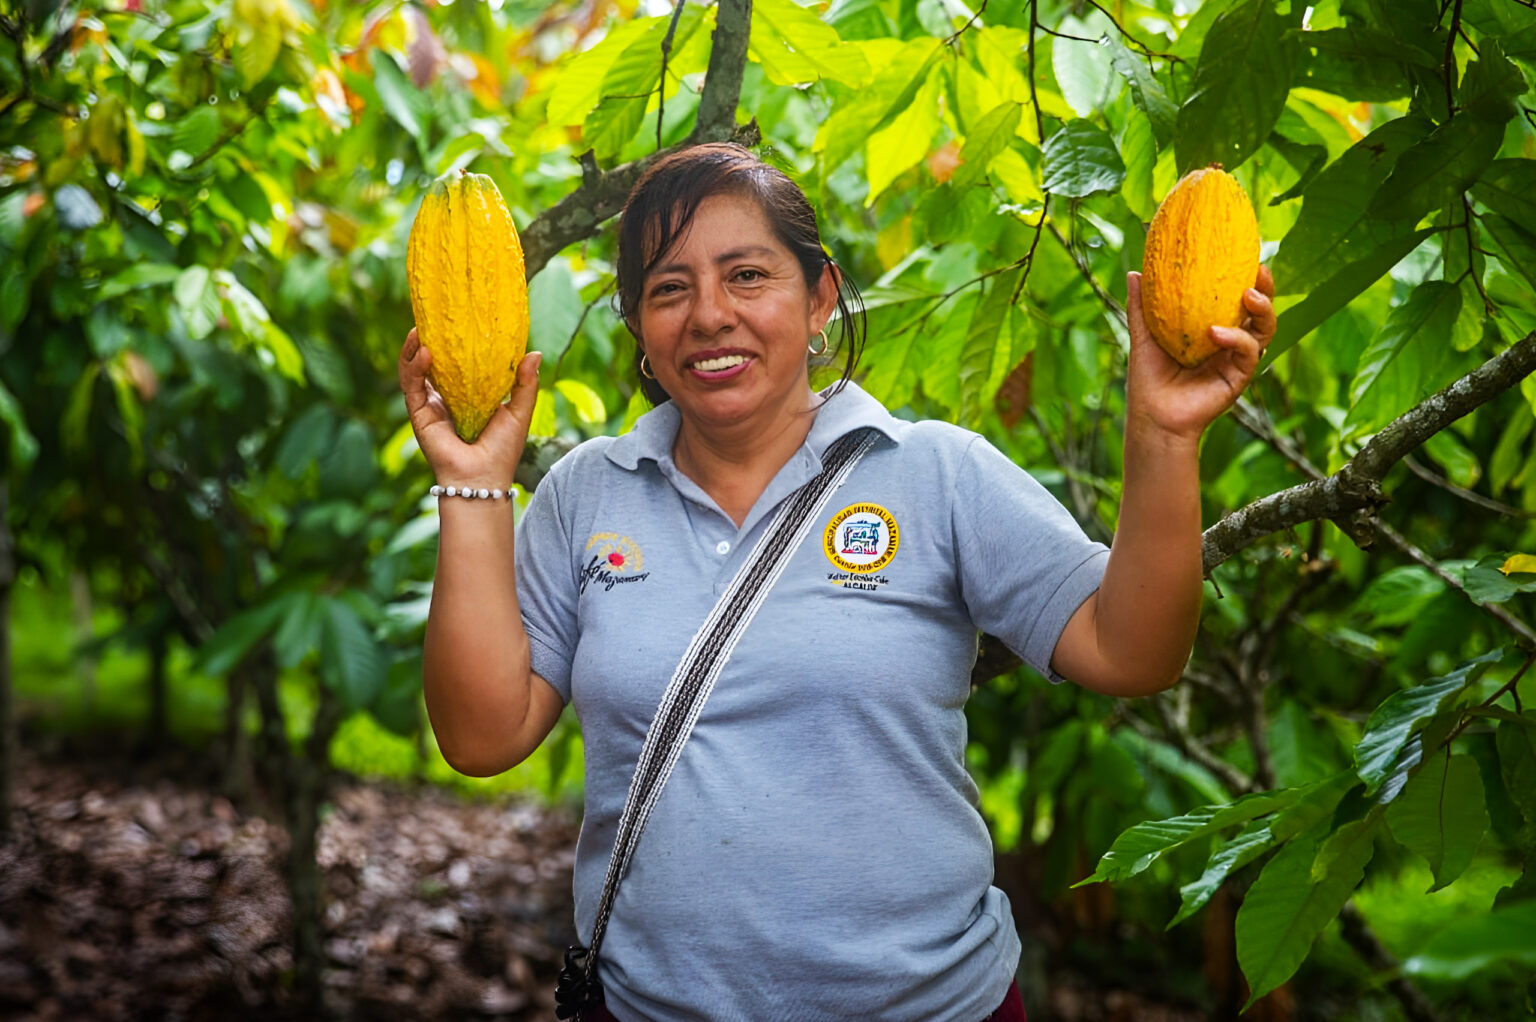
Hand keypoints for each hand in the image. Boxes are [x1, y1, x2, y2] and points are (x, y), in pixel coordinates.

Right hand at [397, 328, 541, 487]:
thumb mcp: (520, 410)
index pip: (458, 363)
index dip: (455, 343)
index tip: (460, 322)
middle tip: (434, 318)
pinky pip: (411, 385)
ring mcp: (430, 405)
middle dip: (430, 340)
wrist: (484, 477)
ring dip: (414, 349)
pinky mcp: (419, 414)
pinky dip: (414, 367)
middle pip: (432, 363)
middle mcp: (446, 398)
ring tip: (420, 330)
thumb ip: (526, 383)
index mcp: (469, 396)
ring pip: (415, 370)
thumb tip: (535, 351)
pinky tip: (424, 352)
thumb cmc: (503, 449)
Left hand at [1125, 265, 1275, 441]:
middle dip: (1266, 289)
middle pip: (1261, 311)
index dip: (1247, 278)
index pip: (1238, 299)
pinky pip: (1249, 353)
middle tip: (1259, 270)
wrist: (1152, 414)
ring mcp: (1237, 360)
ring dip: (1263, 309)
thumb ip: (1141, 306)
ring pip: (1265, 330)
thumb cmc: (1148, 378)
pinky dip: (1236, 339)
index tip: (1246, 256)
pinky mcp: (1239, 377)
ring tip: (1248, 295)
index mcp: (1215, 329)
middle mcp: (1231, 342)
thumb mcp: (1144, 335)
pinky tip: (1215, 333)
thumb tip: (1134, 273)